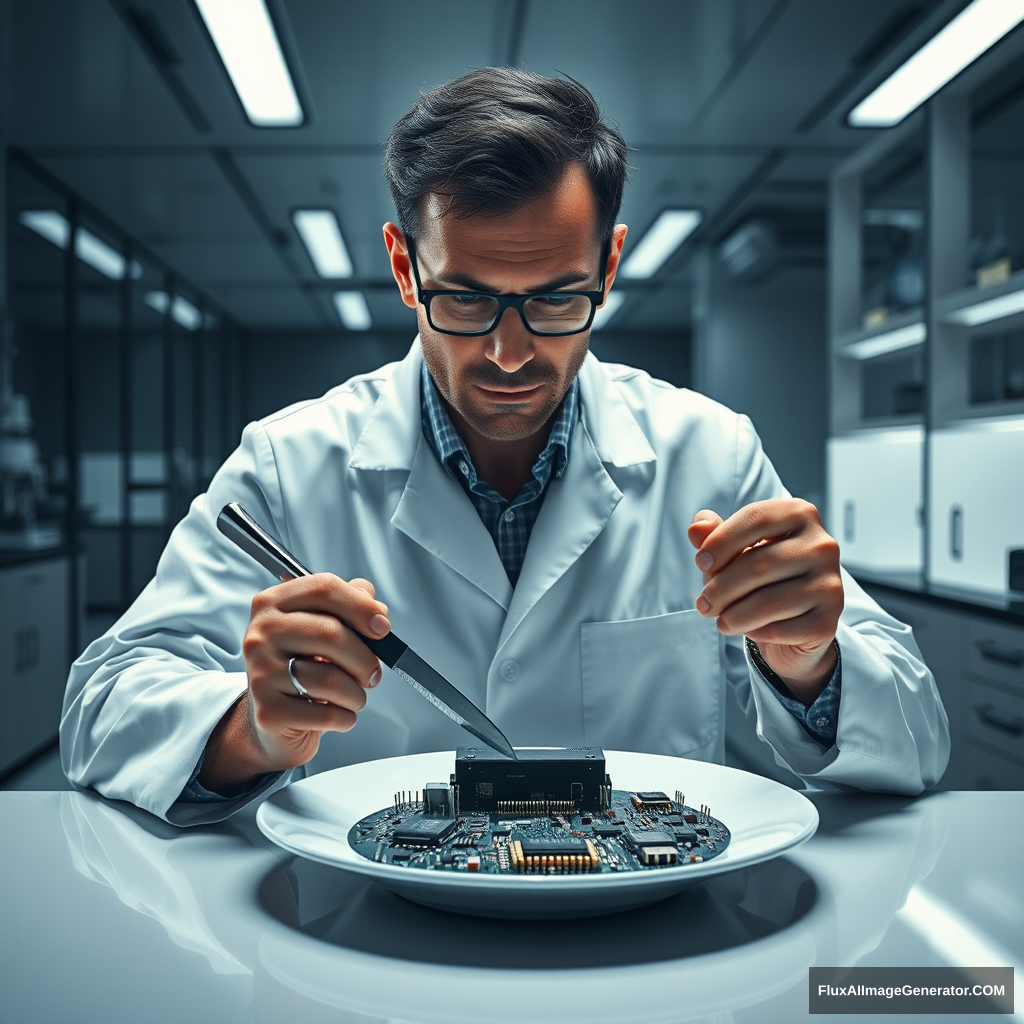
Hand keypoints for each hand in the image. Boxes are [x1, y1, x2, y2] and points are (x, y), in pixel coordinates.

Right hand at [199, 574, 390, 792]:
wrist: (276, 719)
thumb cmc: (306, 666)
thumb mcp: (323, 627)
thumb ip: (349, 606)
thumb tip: (377, 610)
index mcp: (273, 603)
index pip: (323, 588)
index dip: (361, 606)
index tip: (383, 627)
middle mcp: (260, 633)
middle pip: (330, 633)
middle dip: (364, 658)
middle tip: (373, 673)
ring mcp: (260, 673)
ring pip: (331, 679)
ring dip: (357, 693)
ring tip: (354, 697)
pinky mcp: (268, 712)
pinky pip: (327, 714)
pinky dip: (346, 717)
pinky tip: (339, 714)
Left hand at [687, 499, 842, 703]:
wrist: (795, 621)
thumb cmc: (760, 575)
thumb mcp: (734, 550)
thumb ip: (714, 536)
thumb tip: (696, 529)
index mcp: (800, 514)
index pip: (755, 518)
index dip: (721, 541)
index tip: (700, 562)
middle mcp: (823, 545)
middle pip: (758, 564)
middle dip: (720, 587)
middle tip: (703, 604)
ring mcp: (830, 584)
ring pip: (767, 601)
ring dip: (732, 615)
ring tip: (719, 618)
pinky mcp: (828, 621)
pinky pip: (779, 629)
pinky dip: (755, 632)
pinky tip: (748, 629)